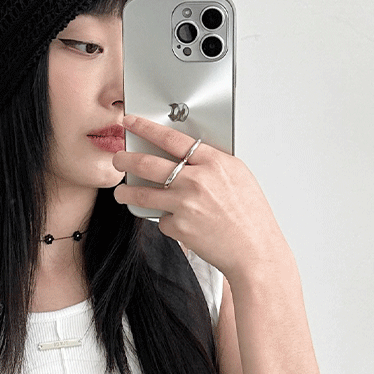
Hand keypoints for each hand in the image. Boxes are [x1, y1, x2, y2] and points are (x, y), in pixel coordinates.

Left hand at [112, 114, 290, 281]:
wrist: (255, 251)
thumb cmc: (251, 216)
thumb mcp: (237, 176)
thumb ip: (211, 163)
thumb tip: (187, 154)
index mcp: (214, 163)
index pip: (171, 138)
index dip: (145, 127)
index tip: (131, 122)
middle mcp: (197, 181)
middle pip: (148, 163)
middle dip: (126, 159)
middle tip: (118, 159)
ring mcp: (185, 205)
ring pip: (142, 193)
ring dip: (126, 191)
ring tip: (121, 192)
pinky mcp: (178, 227)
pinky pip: (161, 219)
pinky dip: (166, 220)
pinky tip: (179, 223)